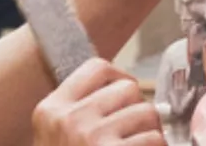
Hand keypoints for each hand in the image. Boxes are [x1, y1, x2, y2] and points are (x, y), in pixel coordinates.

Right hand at [32, 58, 164, 145]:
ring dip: (152, 131)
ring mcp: (92, 138)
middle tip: (137, 130)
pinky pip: (154, 139)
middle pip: (128, 88)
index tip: (127, 94)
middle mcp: (70, 119)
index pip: (97, 67)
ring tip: (140, 144)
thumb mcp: (52, 136)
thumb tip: (121, 88)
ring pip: (147, 112)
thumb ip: (77, 110)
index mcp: (51, 109)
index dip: (120, 77)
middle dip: (139, 109)